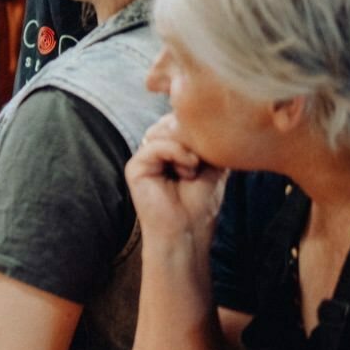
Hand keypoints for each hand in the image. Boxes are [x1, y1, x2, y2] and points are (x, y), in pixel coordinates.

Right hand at [126, 114, 227, 255]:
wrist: (188, 230)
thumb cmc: (201, 203)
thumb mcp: (213, 164)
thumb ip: (206, 140)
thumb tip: (205, 119)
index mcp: (170, 150)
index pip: (179, 120)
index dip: (197, 125)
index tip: (214, 145)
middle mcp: (154, 151)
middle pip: (170, 121)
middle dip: (192, 134)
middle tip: (203, 158)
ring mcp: (143, 158)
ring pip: (163, 130)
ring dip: (185, 146)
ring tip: (194, 168)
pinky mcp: (134, 167)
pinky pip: (155, 145)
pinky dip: (176, 153)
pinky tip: (187, 170)